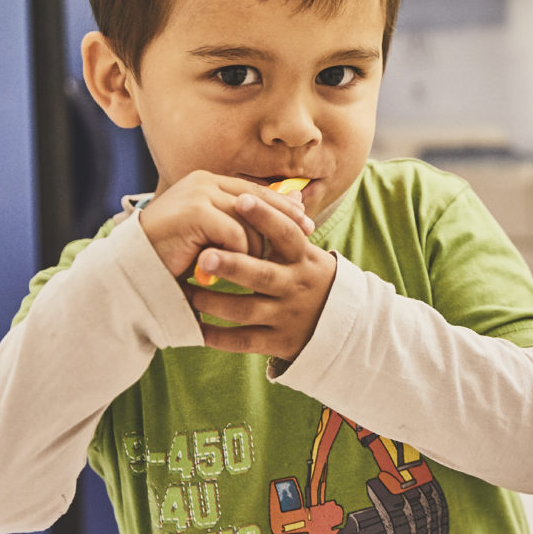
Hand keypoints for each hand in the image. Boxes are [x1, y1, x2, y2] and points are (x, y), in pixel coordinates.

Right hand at [137, 171, 314, 277]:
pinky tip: (226, 269)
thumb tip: (290, 208)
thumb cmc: (174, 254)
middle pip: (258, 202)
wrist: (134, 268)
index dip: (283, 207)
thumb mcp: (212, 233)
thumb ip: (241, 220)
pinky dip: (237, 255)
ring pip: (250, 222)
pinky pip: (236, 235)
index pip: (256, 191)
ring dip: (252, 249)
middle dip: (281, 224)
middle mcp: (204, 181)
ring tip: (243, 268)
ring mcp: (198, 193)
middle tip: (299, 243)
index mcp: (208, 182)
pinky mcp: (195, 211)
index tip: (306, 225)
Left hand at [186, 193, 336, 360]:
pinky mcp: (278, 342)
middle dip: (233, 265)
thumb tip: (288, 191)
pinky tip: (196, 327)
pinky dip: (217, 337)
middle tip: (204, 255)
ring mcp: (286, 316)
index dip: (265, 217)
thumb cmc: (310, 278)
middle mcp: (295, 286)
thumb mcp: (308, 253)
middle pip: (262, 275)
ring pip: (246, 310)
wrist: (343, 326)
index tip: (240, 199)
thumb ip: (291, 227)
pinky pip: (243, 341)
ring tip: (190, 291)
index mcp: (303, 259)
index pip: (286, 234)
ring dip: (215, 302)